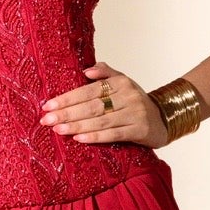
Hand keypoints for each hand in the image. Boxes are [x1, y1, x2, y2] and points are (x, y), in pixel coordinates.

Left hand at [41, 63, 167, 147]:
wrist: (163, 119)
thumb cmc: (135, 102)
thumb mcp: (123, 82)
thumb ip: (105, 73)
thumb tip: (86, 71)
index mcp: (121, 82)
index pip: (89, 90)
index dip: (67, 98)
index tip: (48, 106)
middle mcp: (128, 96)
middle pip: (92, 106)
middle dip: (67, 113)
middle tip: (47, 120)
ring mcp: (135, 114)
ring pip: (100, 120)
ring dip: (77, 126)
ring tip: (58, 129)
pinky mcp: (139, 130)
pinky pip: (114, 134)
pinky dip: (95, 137)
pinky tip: (79, 139)